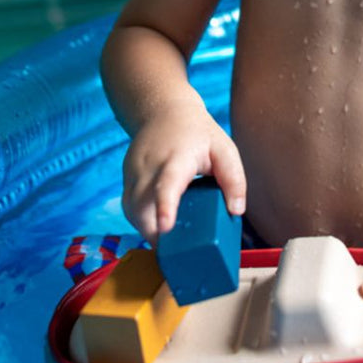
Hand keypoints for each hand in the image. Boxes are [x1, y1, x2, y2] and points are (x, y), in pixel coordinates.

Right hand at [121, 102, 246, 243]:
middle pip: (142, 206)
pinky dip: (142, 221)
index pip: (167, 184)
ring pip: (132, 211)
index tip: (165, 227)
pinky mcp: (126, 179)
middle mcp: (149, 167)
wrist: (164, 111)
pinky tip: (158, 227)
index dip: (165, 207)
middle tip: (176, 251)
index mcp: (176, 158)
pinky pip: (129, 208)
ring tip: (169, 242)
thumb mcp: (224, 149)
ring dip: (147, 230)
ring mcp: (133, 173)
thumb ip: (234, 179)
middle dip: (154, 233)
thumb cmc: (197, 133)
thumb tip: (236, 211)